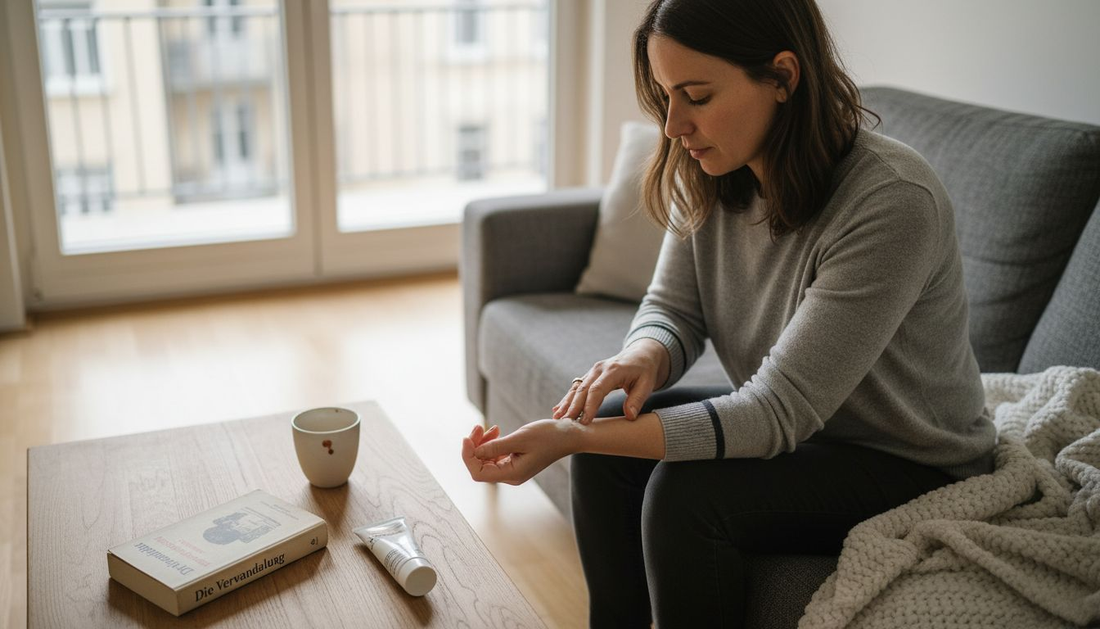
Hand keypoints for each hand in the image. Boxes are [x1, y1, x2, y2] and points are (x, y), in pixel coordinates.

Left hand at [461, 419, 581, 484]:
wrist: (568, 435)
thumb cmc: (548, 436)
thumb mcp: (520, 438)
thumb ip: (496, 446)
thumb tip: (474, 451)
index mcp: (512, 474)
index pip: (478, 473)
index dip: (468, 456)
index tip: (467, 437)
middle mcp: (510, 475)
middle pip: (480, 466)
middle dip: (474, 446)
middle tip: (478, 427)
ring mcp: (512, 469)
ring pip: (486, 460)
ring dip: (482, 443)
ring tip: (489, 427)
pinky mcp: (515, 461)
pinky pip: (495, 455)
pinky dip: (491, 443)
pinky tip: (496, 431)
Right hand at [552, 339, 668, 424]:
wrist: (640, 355)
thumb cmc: (645, 371)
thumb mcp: (647, 384)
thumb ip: (637, 400)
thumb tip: (630, 416)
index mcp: (613, 370)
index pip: (597, 389)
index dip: (590, 406)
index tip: (584, 421)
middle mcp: (599, 369)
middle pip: (582, 389)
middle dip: (573, 407)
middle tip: (565, 423)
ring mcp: (593, 371)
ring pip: (576, 388)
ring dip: (566, 403)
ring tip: (557, 418)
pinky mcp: (590, 375)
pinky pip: (577, 388)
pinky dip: (567, 399)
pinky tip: (558, 410)